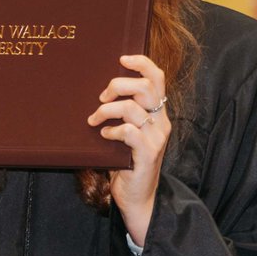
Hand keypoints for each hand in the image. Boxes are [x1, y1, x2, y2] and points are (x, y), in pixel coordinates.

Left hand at [87, 54, 168, 246]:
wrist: (137, 197)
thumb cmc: (126, 161)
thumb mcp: (127, 132)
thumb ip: (121, 111)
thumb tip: (97, 90)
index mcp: (158, 112)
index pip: (157, 77)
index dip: (141, 62)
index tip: (121, 58)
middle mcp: (161, 121)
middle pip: (145, 86)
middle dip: (118, 85)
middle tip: (101, 97)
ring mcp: (156, 137)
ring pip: (132, 108)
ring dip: (106, 110)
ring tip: (94, 120)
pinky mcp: (148, 154)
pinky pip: (129, 131)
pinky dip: (112, 130)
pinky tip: (104, 136)